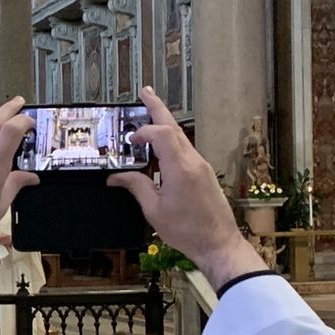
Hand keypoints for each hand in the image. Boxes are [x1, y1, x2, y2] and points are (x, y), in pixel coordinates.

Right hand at [108, 86, 258, 289]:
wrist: (219, 244)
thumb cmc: (187, 231)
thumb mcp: (154, 210)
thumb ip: (136, 187)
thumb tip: (116, 177)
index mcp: (180, 168)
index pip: (161, 134)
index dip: (143, 131)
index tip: (129, 140)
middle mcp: (194, 161)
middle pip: (174, 127)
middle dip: (158, 108)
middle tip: (145, 91)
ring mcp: (201, 166)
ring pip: (181, 137)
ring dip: (164, 125)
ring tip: (149, 115)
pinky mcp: (204, 174)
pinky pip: (185, 150)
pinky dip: (170, 142)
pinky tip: (159, 148)